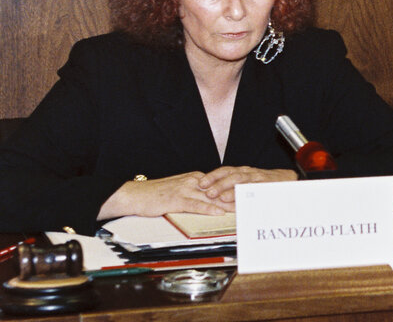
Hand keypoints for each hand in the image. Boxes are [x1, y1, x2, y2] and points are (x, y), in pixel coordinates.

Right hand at [98, 167, 297, 219]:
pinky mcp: (175, 199)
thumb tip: (218, 204)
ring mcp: (185, 189)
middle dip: (239, 194)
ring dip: (228, 201)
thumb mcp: (182, 193)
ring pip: (211, 196)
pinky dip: (208, 208)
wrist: (135, 195)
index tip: (255, 191)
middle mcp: (194, 181)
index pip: (222, 184)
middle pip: (220, 188)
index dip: (239, 188)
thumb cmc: (158, 196)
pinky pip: (195, 204)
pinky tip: (220, 212)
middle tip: (256, 198)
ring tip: (245, 206)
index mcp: (197, 179)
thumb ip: (200, 197)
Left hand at [198, 166, 297, 202]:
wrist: (289, 181)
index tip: (201, 183)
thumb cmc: (266, 185)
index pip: (225, 171)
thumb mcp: (248, 185)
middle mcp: (250, 173)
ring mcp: (260, 178)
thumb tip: (216, 198)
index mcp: (243, 171)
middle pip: (232, 175)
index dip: (212, 176)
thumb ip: (233, 190)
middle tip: (209, 192)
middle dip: (219, 183)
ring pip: (243, 181)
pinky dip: (249, 195)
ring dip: (231, 190)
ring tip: (222, 198)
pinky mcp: (269, 185)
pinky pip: (258, 190)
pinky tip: (242, 200)